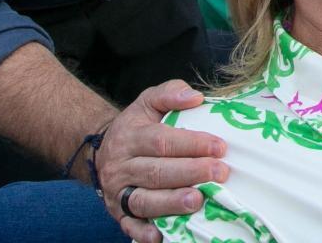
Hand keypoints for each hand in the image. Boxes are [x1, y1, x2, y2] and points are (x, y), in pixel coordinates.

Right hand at [96, 81, 228, 242]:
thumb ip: (170, 93)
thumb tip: (195, 97)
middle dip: (190, 173)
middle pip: (156, 171)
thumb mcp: (148, 102)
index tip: (220, 147)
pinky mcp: (118, 213)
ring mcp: (119, 192)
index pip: (162, 141)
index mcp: (131, 137)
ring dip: (171, 203)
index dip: (192, 144)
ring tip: (197, 200)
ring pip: (144, 200)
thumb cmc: (136, 126)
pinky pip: (129, 225)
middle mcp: (122, 166)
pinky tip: (161, 236)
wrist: (101, 151)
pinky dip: (143, 233)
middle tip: (220, 173)